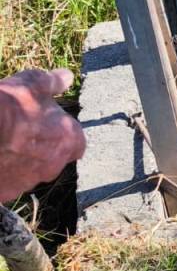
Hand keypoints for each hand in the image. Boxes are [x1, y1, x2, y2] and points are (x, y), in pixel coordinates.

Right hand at [0, 69, 84, 203]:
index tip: (47, 124)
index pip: (76, 141)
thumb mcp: (30, 84)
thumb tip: (67, 77)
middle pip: (53, 157)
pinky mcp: (7, 192)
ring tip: (3, 144)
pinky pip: (8, 182)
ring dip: (21, 161)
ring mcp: (29, 182)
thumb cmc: (5, 107)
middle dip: (41, 147)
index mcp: (68, 140)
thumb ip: (51, 82)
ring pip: (30, 171)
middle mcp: (54, 165)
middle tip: (20, 133)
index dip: (62, 132)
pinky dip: (3, 173)